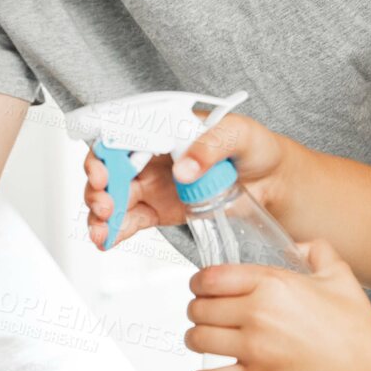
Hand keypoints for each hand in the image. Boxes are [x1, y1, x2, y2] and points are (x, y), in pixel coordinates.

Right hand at [83, 113, 291, 248]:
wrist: (273, 182)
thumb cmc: (254, 148)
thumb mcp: (239, 135)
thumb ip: (210, 146)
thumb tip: (183, 169)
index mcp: (161, 129)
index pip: (120, 136)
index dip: (103, 153)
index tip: (101, 172)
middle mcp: (150, 156)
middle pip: (108, 169)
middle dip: (97, 188)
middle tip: (105, 205)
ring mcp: (151, 185)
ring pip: (113, 197)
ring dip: (101, 214)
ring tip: (103, 231)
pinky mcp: (158, 211)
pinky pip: (129, 220)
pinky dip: (114, 231)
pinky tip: (107, 241)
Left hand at [185, 240, 370, 370]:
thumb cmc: (354, 328)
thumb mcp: (340, 276)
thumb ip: (316, 251)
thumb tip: (297, 246)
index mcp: (272, 284)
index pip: (211, 277)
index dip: (199, 282)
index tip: (201, 286)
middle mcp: (257, 314)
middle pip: (198, 308)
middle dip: (197, 309)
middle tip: (205, 313)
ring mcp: (253, 349)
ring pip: (198, 340)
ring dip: (196, 338)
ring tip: (204, 338)